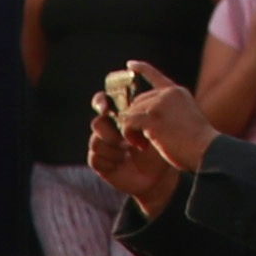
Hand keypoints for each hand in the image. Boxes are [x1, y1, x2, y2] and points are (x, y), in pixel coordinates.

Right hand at [82, 89, 182, 215]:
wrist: (160, 174)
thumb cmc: (160, 146)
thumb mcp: (158, 123)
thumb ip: (147, 105)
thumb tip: (137, 82)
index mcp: (120, 116)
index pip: (102, 102)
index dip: (100, 102)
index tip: (106, 108)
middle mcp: (109, 129)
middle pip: (96, 123)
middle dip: (110, 131)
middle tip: (125, 139)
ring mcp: (104, 146)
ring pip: (95, 142)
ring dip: (113, 148)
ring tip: (128, 152)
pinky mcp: (101, 163)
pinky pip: (95, 158)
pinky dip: (109, 160)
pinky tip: (122, 163)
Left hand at [101, 63, 210, 176]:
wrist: (206, 150)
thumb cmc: (197, 143)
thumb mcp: (187, 118)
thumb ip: (170, 112)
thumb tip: (147, 117)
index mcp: (177, 93)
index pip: (155, 76)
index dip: (141, 68)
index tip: (130, 64)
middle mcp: (168, 94)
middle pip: (137, 102)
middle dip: (136, 120)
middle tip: (143, 140)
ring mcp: (159, 105)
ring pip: (131, 113)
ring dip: (132, 131)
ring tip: (144, 144)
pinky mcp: (152, 119)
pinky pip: (128, 123)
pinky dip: (129, 135)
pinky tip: (141, 145)